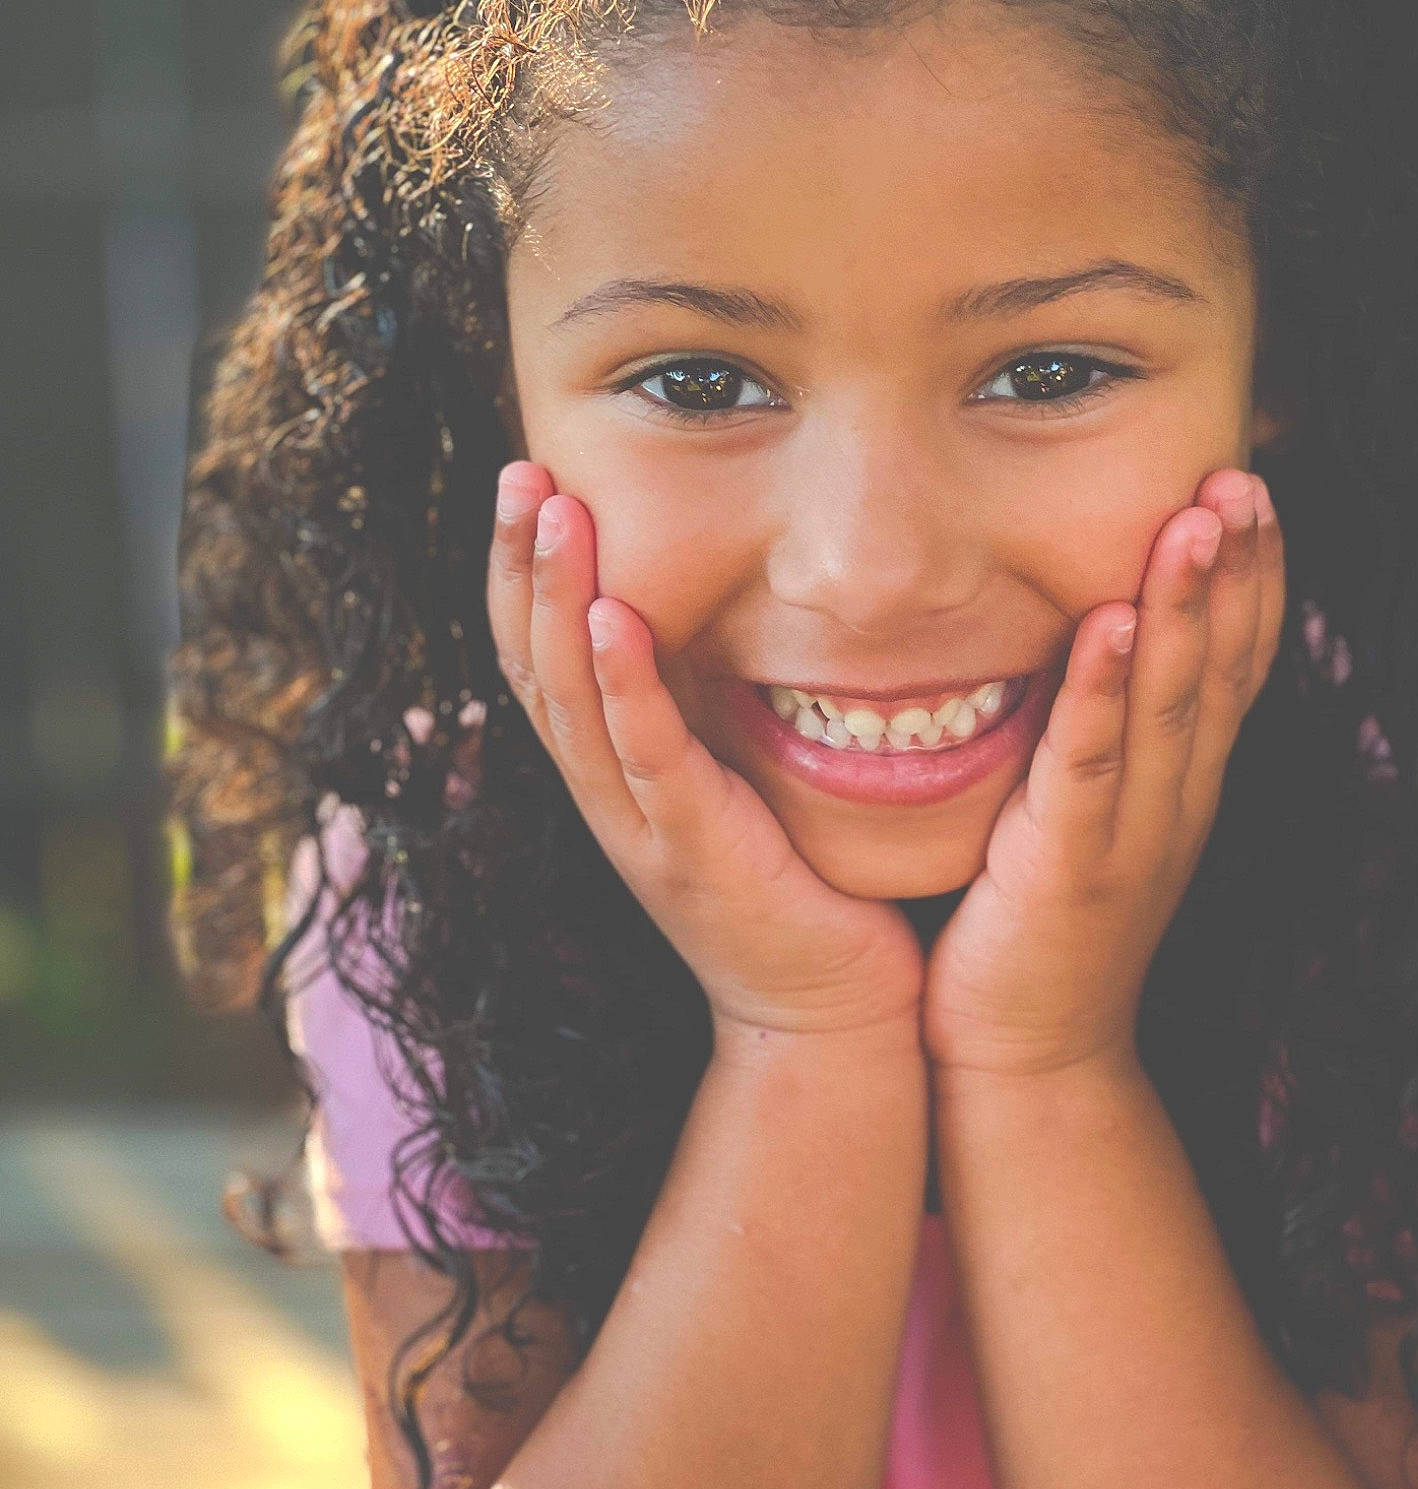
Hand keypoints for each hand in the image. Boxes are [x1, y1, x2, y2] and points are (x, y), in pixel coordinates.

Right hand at [486, 462, 924, 1041]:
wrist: (829, 1018)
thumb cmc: (795, 892)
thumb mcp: (732, 787)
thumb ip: (706, 718)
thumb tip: (702, 623)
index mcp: (615, 776)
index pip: (542, 659)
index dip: (519, 573)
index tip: (526, 482)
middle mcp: (609, 798)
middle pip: (533, 667)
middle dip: (518, 565)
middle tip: (518, 470)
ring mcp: (643, 829)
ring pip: (571, 702)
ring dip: (554, 601)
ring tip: (550, 511)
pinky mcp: (694, 855)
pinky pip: (645, 759)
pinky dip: (621, 687)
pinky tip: (609, 619)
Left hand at [921, 468, 1285, 1078]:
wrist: (1028, 1064)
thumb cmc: (1040, 930)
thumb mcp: (1089, 820)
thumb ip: (1099, 742)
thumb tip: (1084, 640)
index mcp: (1180, 788)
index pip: (1233, 665)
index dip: (1251, 578)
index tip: (1250, 489)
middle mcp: (1174, 805)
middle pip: (1219, 669)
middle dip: (1235, 569)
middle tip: (1243, 476)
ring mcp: (1129, 839)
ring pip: (1170, 705)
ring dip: (1185, 609)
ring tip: (1196, 520)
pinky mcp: (1067, 869)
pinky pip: (1089, 767)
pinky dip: (1103, 694)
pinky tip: (1109, 626)